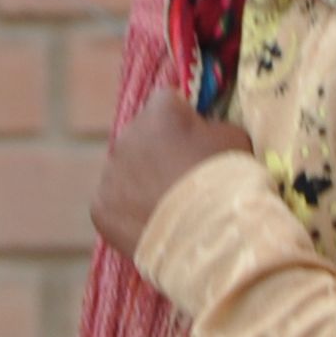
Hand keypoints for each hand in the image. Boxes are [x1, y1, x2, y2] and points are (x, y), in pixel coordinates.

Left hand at [89, 96, 252, 262]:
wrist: (210, 235)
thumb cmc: (228, 181)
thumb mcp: (235, 139)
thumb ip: (210, 129)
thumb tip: (200, 133)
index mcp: (160, 111)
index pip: (167, 102)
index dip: (183, 121)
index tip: (195, 140)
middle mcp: (127, 134)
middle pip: (142, 138)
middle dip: (158, 153)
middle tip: (182, 180)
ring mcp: (110, 172)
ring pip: (126, 172)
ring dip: (142, 183)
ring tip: (170, 208)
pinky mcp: (100, 206)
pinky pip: (114, 204)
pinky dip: (130, 213)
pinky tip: (153, 226)